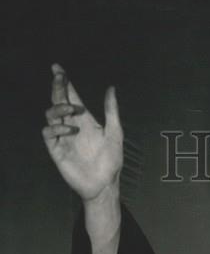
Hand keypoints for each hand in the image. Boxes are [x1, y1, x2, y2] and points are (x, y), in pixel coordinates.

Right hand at [42, 64, 122, 201]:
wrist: (104, 184)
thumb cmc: (111, 161)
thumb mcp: (115, 133)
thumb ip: (111, 111)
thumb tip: (111, 88)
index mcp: (84, 120)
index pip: (70, 96)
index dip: (64, 82)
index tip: (58, 69)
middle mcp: (71, 125)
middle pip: (59, 101)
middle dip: (57, 88)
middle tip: (59, 77)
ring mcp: (63, 137)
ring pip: (51, 114)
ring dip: (60, 108)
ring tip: (73, 111)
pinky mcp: (56, 149)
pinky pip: (49, 133)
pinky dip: (57, 128)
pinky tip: (71, 130)